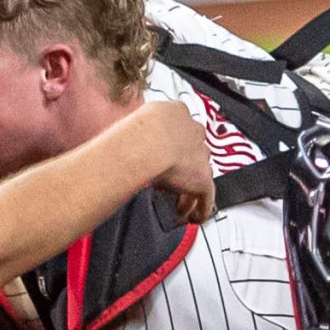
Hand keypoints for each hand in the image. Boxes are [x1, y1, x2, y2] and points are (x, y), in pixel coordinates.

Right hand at [142, 102, 215, 224]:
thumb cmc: (134, 131)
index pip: (183, 127)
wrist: (148, 141)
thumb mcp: (135, 121)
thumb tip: (123, 138)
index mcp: (176, 112)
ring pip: (200, 175)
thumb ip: (138, 130)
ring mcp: (200, 156)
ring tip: (179, 205)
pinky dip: (201, 209)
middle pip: (195, 151)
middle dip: (185, 166)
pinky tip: (194, 217)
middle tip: (170, 180)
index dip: (175, 143)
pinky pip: (206, 198)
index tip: (165, 152)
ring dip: (189, 191)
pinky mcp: (203, 179)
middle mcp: (193, 132)